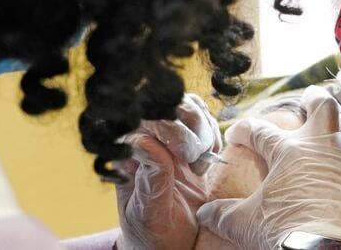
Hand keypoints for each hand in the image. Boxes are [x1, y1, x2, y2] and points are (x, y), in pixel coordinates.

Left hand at [115, 93, 221, 249]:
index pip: (141, 119)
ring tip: (200, 162)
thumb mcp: (148, 212)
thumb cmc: (150, 233)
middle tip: (194, 157)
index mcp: (127, 154)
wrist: (169, 244)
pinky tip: (208, 158)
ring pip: (189, 107)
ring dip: (203, 130)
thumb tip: (144, 141)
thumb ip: (150, 179)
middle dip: (189, 126)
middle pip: (168, 105)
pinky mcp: (191, 143)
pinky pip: (204, 120)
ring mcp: (170, 139)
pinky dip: (213, 135)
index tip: (184, 152)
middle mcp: (147, 140)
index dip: (165, 125)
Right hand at [197, 86, 340, 249]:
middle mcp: (322, 146)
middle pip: (323, 106)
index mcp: (287, 151)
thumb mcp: (243, 223)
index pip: (259, 131)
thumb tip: (204, 214)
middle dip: (317, 98)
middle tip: (313, 97)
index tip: (238, 135)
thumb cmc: (280, 231)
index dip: (245, 131)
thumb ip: (222, 214)